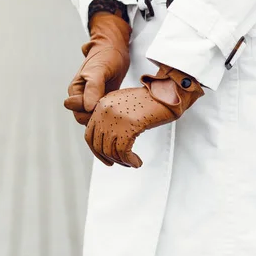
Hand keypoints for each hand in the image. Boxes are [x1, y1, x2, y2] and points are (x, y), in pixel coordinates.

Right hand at [64, 13, 130, 125]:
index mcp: (75, 91)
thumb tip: (88, 107)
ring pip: (95, 118)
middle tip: (111, 104)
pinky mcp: (102, 101)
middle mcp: (81, 97)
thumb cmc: (106, 55)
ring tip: (114, 102)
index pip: (79, 114)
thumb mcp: (99, 70)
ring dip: (105, 114)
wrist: (115, 48)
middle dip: (98, 116)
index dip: (91, 113)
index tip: (103, 102)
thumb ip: (93, 88)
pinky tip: (117, 103)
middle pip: (85, 119)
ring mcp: (92, 100)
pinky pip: (103, 113)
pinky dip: (110, 112)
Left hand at [84, 64, 203, 167]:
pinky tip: (136, 162)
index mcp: (101, 105)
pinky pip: (123, 152)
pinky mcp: (129, 126)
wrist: (167, 93)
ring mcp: (116, 118)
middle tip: (121, 163)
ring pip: (111, 150)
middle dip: (110, 158)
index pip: (89, 135)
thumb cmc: (148, 100)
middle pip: (98, 145)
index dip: (96, 151)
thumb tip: (106, 141)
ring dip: (122, 161)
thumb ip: (110, 118)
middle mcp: (105, 111)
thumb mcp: (122, 105)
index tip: (106, 159)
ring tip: (131, 162)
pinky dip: (130, 160)